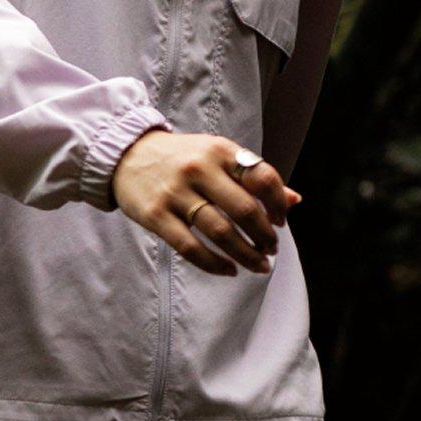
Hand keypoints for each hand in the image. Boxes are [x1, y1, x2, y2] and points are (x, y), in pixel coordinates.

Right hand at [110, 130, 299, 274]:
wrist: (126, 154)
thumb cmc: (181, 158)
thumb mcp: (217, 155)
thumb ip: (253, 176)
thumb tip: (295, 200)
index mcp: (220, 150)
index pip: (262, 178)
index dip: (278, 204)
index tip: (281, 222)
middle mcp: (199, 169)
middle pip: (244, 210)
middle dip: (265, 236)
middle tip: (271, 249)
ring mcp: (176, 193)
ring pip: (220, 232)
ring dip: (246, 254)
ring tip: (259, 264)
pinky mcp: (156, 215)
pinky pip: (190, 247)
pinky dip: (214, 263)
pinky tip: (228, 270)